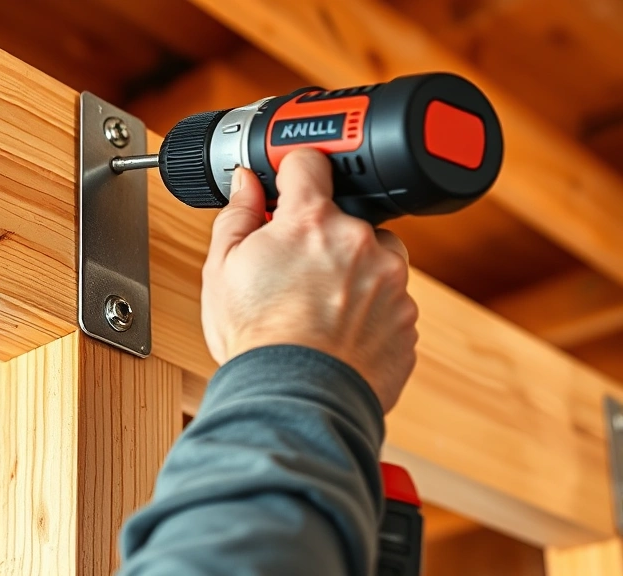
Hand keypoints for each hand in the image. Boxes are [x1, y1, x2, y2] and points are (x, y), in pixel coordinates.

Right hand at [201, 149, 417, 411]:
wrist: (295, 399)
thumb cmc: (257, 340)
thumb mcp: (222, 269)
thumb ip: (237, 215)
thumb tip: (247, 183)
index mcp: (311, 222)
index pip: (309, 163)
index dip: (294, 172)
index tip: (291, 185)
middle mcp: (360, 242)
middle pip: (345, 217)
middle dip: (322, 237)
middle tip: (294, 272)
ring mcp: (391, 282)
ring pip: (375, 258)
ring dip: (354, 272)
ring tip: (319, 307)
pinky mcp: (407, 320)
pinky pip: (390, 301)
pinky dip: (370, 311)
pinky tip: (338, 331)